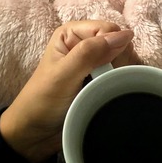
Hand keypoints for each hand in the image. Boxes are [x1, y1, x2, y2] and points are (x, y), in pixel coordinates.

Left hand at [0, 20, 137, 162]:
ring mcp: (92, 63)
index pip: (109, 30)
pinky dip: (120, 83)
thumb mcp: (64, 75)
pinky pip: (119, 75)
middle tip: (103, 82)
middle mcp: (83, 44)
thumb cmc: (43, 101)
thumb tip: (125, 35)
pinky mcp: (98, 79)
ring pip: (123, 60)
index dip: (114, 47)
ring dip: (120, 75)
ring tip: (105, 90)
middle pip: (119, 44)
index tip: (107, 69)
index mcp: (72, 33)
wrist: (35, 132)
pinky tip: (112, 94)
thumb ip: (91, 52)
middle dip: (118, 63)